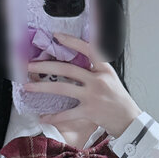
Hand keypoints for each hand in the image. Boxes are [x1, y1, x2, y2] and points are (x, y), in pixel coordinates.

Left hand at [23, 32, 142, 139]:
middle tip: (29, 65)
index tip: (56, 36)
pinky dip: (54, 117)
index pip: (88, 49)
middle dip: (46, 66)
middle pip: (68, 69)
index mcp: (105, 69)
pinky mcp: (89, 112)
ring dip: (42, 87)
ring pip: (63, 88)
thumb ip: (96, 70)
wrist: (130, 121)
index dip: (71, 41)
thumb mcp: (111, 79)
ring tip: (28, 87)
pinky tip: (43, 118)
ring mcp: (93, 96)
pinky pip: (67, 114)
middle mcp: (98, 80)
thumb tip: (77, 62)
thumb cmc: (119, 101)